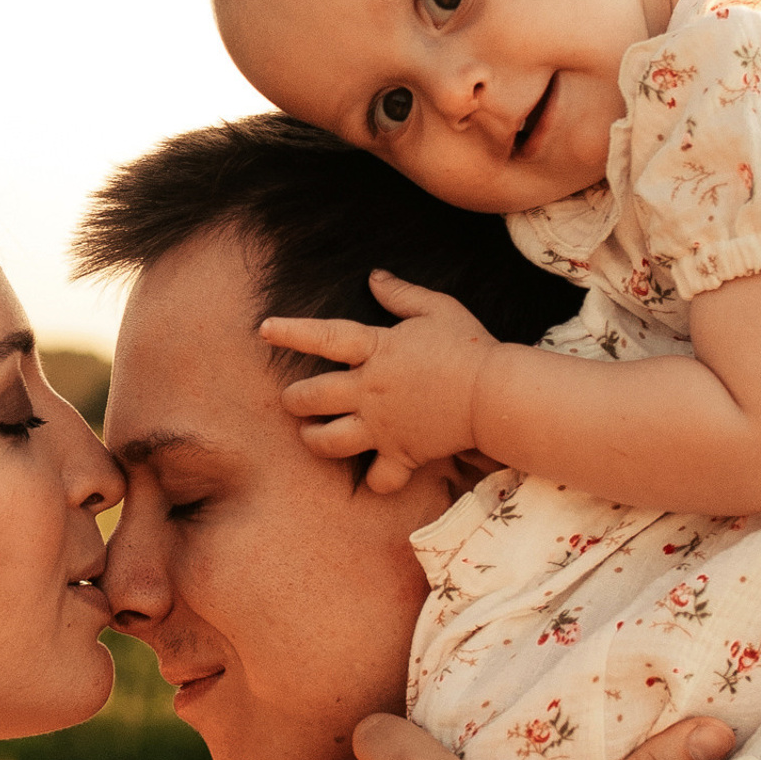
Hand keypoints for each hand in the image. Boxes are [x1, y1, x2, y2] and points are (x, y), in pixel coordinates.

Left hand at [259, 274, 498, 494]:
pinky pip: (378, 479)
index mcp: (376, 350)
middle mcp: (370, 390)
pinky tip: (370, 477)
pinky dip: (374, 482)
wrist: (496, 395)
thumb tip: (374, 277)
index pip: (323, 337)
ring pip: (328, 441)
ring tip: (311, 435)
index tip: (264, 329)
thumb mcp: (437, 309)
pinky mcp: (403, 455)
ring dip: (313, 439)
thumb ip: (402, 294)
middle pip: (310, 398)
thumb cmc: (469, 347)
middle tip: (293, 399)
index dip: (291, 332)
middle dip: (293, 399)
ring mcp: (382, 426)